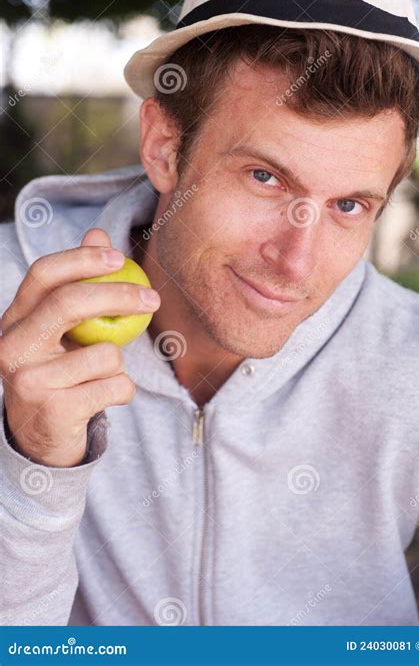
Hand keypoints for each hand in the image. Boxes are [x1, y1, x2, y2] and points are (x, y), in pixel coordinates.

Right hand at [0, 229, 159, 466]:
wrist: (41, 438)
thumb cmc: (59, 372)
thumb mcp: (63, 330)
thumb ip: (79, 284)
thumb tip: (97, 233)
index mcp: (14, 319)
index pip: (42, 274)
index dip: (81, 259)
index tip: (118, 256)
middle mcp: (11, 346)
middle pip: (69, 303)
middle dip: (118, 295)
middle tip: (152, 299)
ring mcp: (28, 381)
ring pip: (104, 354)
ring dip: (118, 365)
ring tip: (99, 378)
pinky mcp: (53, 411)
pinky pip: (115, 386)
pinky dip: (122, 391)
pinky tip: (102, 399)